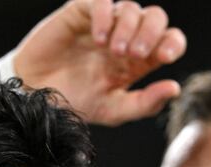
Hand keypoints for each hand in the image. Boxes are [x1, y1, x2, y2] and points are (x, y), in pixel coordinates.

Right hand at [12, 0, 186, 125]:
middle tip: (133, 55)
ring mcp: (104, 23)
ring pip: (132, 7)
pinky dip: (105, 16)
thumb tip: (175, 89)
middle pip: (156, 18)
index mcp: (138, 61)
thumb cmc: (75, 102)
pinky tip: (98, 38)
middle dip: (151, 33)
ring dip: (128, 28)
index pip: (169, 40)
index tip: (163, 58)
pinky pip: (101, 0)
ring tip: (113, 51)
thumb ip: (145, 103)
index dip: (173, 43)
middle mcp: (125, 38)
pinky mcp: (81, 12)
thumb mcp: (113, 110)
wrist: (35, 96)